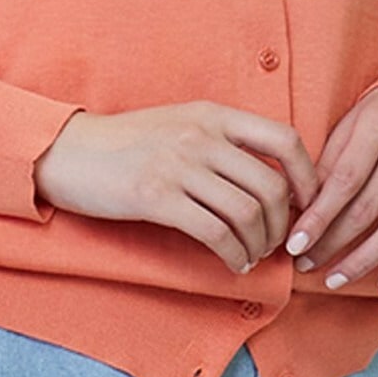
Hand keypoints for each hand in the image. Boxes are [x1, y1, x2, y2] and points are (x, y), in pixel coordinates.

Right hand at [33, 102, 320, 275]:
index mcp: (213, 114)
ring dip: (258, 244)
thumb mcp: (181, 124)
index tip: (306, 205)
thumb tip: (273, 178)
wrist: (70, 152)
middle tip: (276, 244)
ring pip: (247, 213)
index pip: (285, 138)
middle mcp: (201, 135)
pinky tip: (232, 262)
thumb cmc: (129, 144)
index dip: (307, 176)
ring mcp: (179, 164)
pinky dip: (233, 254)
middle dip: (283, 224)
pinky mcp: (157, 196)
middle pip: (270, 185)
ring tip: (251, 256)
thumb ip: (223, 141)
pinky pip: (214, 232)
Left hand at [283, 82, 377, 293]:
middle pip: (369, 207)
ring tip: (337, 278)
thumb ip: (330, 161)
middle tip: (307, 264)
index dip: (319, 216)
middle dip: (334, 242)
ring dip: (366, 260)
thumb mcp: (354, 121)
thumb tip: (299, 208)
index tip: (295, 244)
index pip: (344, 180)